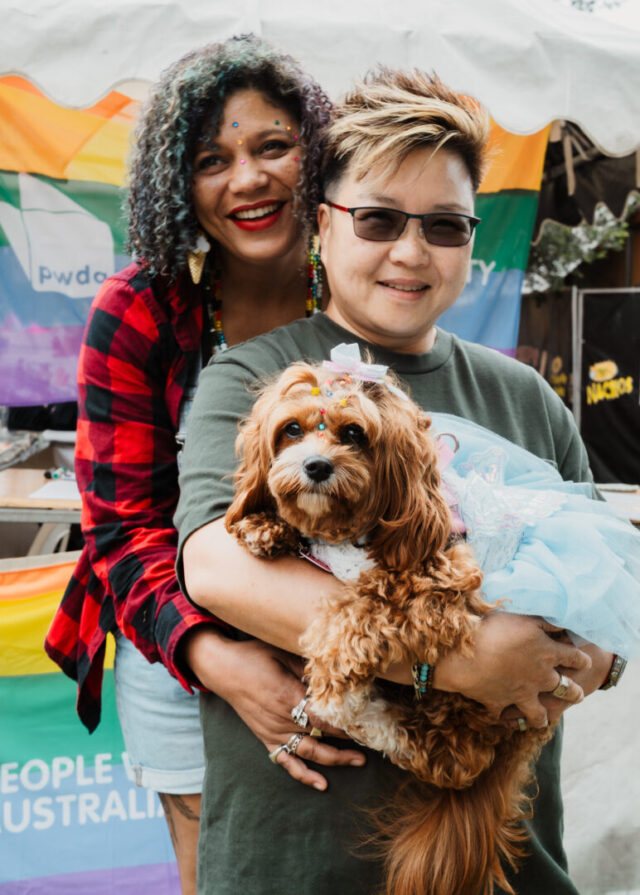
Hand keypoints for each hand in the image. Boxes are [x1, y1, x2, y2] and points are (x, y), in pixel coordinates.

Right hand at [183, 628, 365, 789]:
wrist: (223, 668)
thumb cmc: (254, 655)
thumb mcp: (283, 654)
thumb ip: (308, 670)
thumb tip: (334, 677)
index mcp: (287, 695)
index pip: (323, 714)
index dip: (345, 721)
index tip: (366, 723)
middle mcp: (281, 718)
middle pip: (321, 736)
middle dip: (347, 743)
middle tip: (370, 746)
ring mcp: (273, 732)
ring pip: (308, 753)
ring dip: (334, 760)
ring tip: (357, 762)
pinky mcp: (266, 739)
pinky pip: (286, 762)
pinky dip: (303, 775)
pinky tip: (322, 784)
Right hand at [433, 613, 590, 727]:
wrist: (465, 654)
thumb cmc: (495, 629)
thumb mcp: (524, 617)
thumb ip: (546, 622)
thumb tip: (564, 623)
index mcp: (547, 653)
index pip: (574, 658)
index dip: (581, 659)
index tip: (586, 661)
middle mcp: (540, 678)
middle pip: (565, 689)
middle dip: (574, 693)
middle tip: (579, 695)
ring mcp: (521, 694)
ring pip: (539, 714)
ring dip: (543, 717)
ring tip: (544, 719)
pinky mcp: (500, 704)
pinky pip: (503, 717)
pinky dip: (502, 718)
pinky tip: (502, 719)